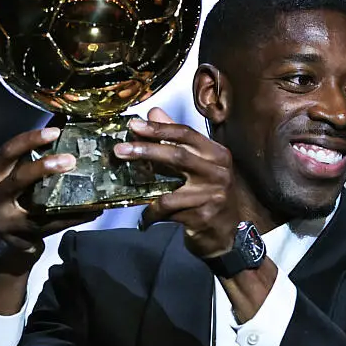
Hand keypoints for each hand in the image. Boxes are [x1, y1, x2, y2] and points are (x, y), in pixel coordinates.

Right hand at [0, 126, 101, 273]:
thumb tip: (64, 115)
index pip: (7, 152)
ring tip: (86, 184)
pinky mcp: (21, 239)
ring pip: (35, 206)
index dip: (30, 140)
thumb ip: (37, 149)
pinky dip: (74, 216)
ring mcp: (4, 221)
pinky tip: (94, 209)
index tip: (55, 131)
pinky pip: (52, 226)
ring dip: (62, 193)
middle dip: (44, 166)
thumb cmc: (18, 201)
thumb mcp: (20, 175)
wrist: (9, 247)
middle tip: (71, 159)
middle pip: (17, 178)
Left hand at [113, 107, 237, 258]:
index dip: (159, 128)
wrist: (225, 233)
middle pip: (178, 155)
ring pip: (170, 190)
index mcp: (216, 154)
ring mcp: (212, 195)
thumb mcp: (197, 164)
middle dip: (146, 151)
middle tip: (120, 150)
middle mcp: (218, 172)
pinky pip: (168, 212)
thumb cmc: (208, 194)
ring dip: (145, 192)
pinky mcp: (203, 216)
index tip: (134, 125)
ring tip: (128, 191)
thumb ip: (175, 138)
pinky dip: (152, 215)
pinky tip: (144, 220)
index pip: (186, 133)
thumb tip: (153, 112)